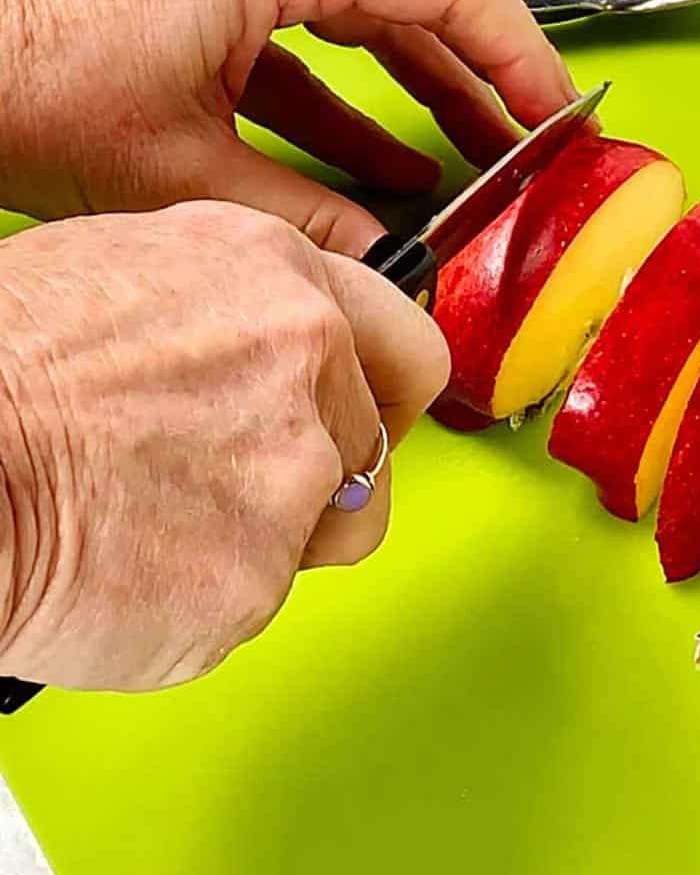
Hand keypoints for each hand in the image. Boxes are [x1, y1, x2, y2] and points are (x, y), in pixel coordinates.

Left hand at [0, 0, 577, 254]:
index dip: (521, 53)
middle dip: (476, 77)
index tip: (557, 114)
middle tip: (527, 146)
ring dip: (411, 87)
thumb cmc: (18, 71)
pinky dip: (336, 91)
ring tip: (467, 161)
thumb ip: (308, 220)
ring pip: (355, 11)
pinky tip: (368, 160)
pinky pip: (293, 28)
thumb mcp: (185, 172)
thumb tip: (385, 266)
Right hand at [0, 200, 449, 689]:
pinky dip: (197, 603)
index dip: (382, 391)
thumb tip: (247, 351)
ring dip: (265, 542)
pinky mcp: (257, 574)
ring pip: (328, 531)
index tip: (370, 416)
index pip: (403, 337)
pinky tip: (125, 567)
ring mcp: (292, 467)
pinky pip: (253, 602)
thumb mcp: (119, 274)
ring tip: (157, 527)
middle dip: (329, 476)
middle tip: (256, 494)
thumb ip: (220, 311)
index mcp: (270, 271)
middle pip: (374, 444)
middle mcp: (304, 355)